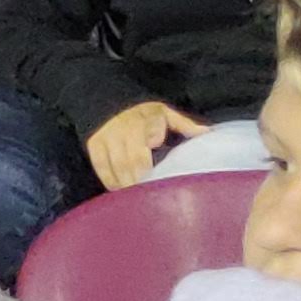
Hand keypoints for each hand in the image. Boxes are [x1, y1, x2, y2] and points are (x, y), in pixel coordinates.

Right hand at [88, 98, 210, 189]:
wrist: (108, 104)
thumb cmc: (143, 114)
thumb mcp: (163, 112)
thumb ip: (183, 124)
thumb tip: (206, 133)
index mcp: (147, 117)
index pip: (151, 125)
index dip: (153, 134)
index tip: (156, 144)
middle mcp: (125, 127)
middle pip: (134, 155)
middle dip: (141, 175)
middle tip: (151, 193)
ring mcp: (108, 136)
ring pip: (117, 163)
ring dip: (127, 182)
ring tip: (136, 196)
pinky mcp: (94, 144)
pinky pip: (101, 165)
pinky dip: (109, 179)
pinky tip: (118, 189)